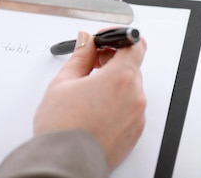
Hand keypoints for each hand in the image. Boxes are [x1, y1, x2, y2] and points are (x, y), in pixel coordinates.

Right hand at [33, 30, 146, 169]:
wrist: (64, 164)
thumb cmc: (62, 128)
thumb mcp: (64, 82)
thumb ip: (80, 56)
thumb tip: (86, 41)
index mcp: (121, 78)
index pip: (135, 43)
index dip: (119, 37)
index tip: (106, 40)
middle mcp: (135, 96)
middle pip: (132, 65)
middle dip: (112, 60)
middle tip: (91, 64)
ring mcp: (137, 115)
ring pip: (130, 87)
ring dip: (114, 82)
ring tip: (89, 90)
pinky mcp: (135, 131)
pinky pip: (130, 107)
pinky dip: (117, 102)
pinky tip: (95, 107)